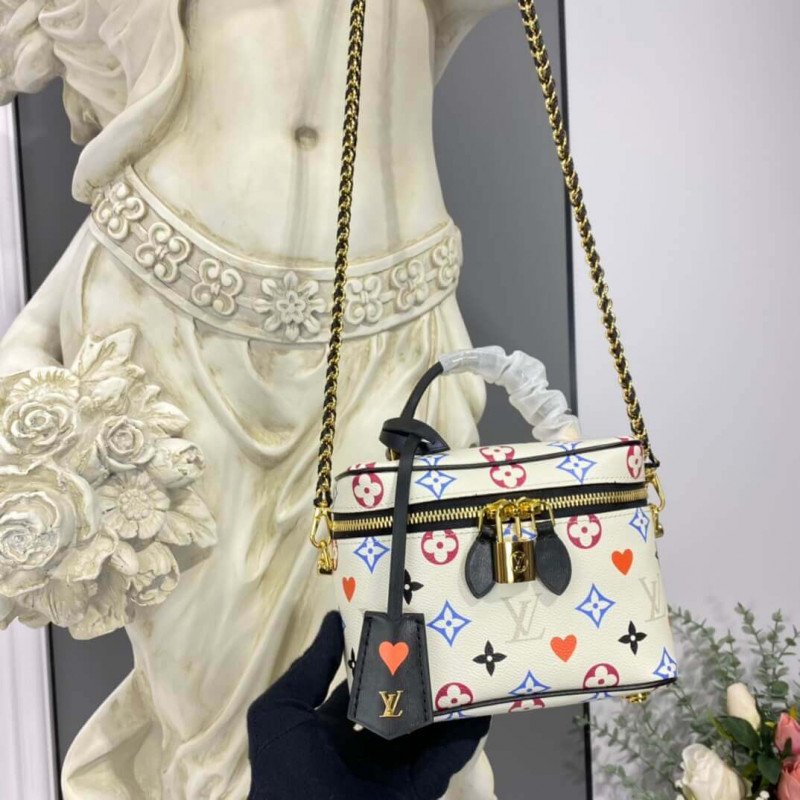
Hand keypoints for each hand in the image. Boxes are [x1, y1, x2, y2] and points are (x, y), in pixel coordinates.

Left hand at [247, 612, 489, 799]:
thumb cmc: (287, 769)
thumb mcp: (282, 711)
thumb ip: (310, 667)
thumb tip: (334, 619)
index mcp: (330, 731)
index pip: (360, 687)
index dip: (377, 658)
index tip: (400, 626)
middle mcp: (363, 749)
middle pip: (399, 705)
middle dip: (417, 677)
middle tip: (443, 640)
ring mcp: (392, 772)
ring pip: (427, 730)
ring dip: (445, 703)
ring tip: (470, 664)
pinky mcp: (416, 792)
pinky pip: (445, 761)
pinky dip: (463, 738)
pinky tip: (479, 709)